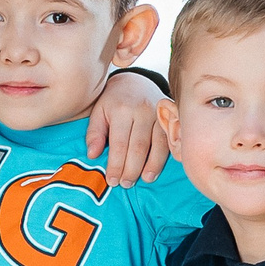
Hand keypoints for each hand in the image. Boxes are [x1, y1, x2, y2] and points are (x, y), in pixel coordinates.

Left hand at [86, 70, 172, 187]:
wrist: (136, 81)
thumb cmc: (113, 101)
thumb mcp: (98, 112)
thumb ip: (94, 133)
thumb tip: (93, 155)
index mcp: (121, 110)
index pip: (119, 143)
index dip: (116, 164)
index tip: (112, 180)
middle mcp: (142, 111)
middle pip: (139, 146)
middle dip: (132, 168)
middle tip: (125, 184)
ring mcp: (159, 114)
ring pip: (158, 144)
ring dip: (152, 165)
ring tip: (145, 179)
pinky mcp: (171, 117)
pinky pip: (171, 139)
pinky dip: (167, 155)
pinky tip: (161, 167)